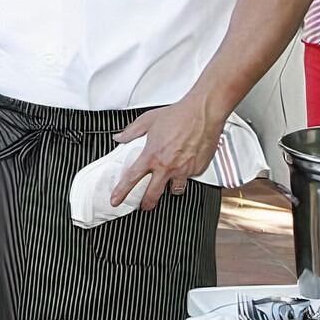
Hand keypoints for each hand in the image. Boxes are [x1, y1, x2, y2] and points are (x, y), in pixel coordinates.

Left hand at [108, 97, 223, 209]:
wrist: (202, 113)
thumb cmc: (178, 115)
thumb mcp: (147, 120)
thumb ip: (131, 132)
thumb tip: (120, 137)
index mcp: (151, 156)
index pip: (131, 178)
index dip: (121, 192)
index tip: (116, 200)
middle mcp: (166, 166)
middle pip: (153, 194)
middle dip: (147, 203)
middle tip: (144, 206)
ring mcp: (183, 170)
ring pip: (175, 190)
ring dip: (170, 189)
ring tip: (168, 185)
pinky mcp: (198, 170)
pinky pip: (190, 178)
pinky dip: (186, 174)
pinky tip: (185, 165)